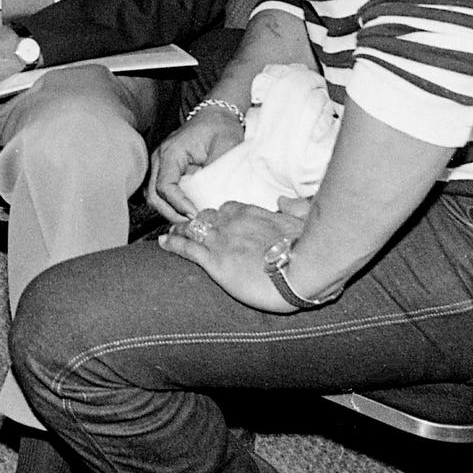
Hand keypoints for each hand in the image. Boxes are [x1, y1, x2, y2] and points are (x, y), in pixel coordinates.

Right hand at [147, 108, 246, 222]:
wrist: (217, 115)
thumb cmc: (221, 128)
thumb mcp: (224, 149)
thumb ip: (216, 174)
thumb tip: (212, 201)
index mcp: (172, 151)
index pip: (165, 186)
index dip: (179, 205)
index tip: (196, 215)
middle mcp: (160, 157)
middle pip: (154, 195)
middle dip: (172, 213)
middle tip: (193, 224)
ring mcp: (160, 163)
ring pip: (153, 195)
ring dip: (169, 211)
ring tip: (190, 220)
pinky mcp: (166, 168)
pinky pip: (161, 191)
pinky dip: (170, 204)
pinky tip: (186, 211)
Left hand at [157, 200, 304, 311]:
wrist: (304, 272)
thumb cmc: (310, 251)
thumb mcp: (306, 221)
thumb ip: (295, 206)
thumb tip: (283, 200)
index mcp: (253, 213)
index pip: (229, 208)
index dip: (221, 215)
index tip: (217, 220)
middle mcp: (233, 222)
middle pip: (207, 216)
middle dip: (197, 221)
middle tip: (188, 226)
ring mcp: (221, 240)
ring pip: (192, 229)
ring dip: (180, 230)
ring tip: (170, 232)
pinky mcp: (214, 261)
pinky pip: (186, 248)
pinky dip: (172, 244)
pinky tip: (162, 243)